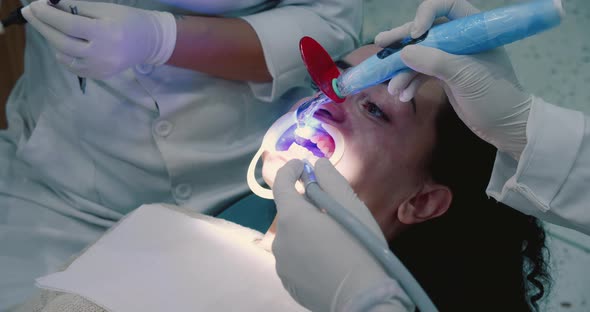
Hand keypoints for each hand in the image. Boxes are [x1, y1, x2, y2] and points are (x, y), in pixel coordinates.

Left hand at [21, 0, 176, 78]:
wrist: (149, 42)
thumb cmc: (128, 20)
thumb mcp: (104, 9)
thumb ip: (77, 8)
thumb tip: (50, 6)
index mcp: (105, 33)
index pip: (68, 24)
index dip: (47, 15)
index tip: (33, 5)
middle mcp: (102, 54)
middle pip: (61, 42)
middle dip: (43, 26)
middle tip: (30, 14)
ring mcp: (100, 68)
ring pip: (64, 55)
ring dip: (52, 40)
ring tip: (50, 27)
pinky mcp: (99, 75)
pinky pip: (73, 66)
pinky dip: (63, 54)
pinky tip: (64, 44)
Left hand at [272, 159, 411, 311]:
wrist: (365, 299)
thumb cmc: (362, 248)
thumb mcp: (351, 208)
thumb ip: (331, 181)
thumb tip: (317, 164)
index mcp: (292, 217)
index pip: (281, 184)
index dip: (291, 170)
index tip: (302, 165)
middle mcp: (280, 240)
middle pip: (289, 212)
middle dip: (306, 204)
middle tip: (332, 208)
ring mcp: (281, 264)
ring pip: (292, 235)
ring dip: (306, 229)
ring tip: (333, 238)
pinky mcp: (287, 282)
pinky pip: (294, 257)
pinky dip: (305, 251)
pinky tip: (326, 257)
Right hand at [375, 0, 530, 158]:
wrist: (506, 127)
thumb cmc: (495, 96)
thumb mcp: (466, 76)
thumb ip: (435, 62)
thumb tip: (404, 52)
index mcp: (473, 30)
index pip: (447, 6)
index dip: (427, 14)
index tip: (414, 34)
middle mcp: (461, 39)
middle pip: (426, 31)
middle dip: (402, 40)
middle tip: (380, 44)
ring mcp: (451, 58)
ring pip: (420, 54)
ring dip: (402, 70)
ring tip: (392, 88)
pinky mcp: (445, 76)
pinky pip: (421, 73)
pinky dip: (410, 83)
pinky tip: (402, 95)